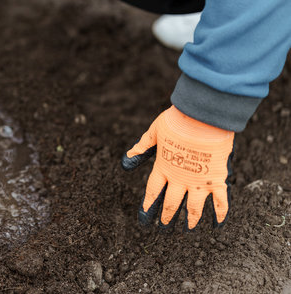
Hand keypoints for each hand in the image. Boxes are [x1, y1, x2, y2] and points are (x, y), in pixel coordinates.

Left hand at [121, 106, 233, 229]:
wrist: (203, 116)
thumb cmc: (177, 120)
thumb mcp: (154, 132)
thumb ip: (142, 147)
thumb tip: (126, 161)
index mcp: (163, 167)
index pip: (153, 191)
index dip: (148, 204)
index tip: (144, 216)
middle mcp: (179, 179)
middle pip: (170, 203)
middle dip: (166, 217)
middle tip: (164, 228)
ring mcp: (199, 181)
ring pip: (193, 208)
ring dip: (189, 220)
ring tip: (187, 230)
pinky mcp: (217, 179)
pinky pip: (221, 201)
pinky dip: (220, 215)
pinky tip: (217, 225)